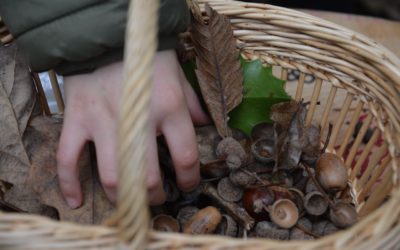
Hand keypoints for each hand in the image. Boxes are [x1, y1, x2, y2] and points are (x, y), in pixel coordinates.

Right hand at [57, 50, 208, 207]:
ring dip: (122, 197)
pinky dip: (69, 183)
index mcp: (168, 106)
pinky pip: (67, 159)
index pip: (185, 156)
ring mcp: (103, 121)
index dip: (189, 178)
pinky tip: (76, 201)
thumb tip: (205, 126)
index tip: (187, 184)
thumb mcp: (177, 75)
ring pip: (111, 176)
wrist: (106, 34)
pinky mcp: (77, 119)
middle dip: (155, 196)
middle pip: (147, 177)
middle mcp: (137, 118)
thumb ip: (192, 104)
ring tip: (131, 201)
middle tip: (160, 197)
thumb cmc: (147, 57)